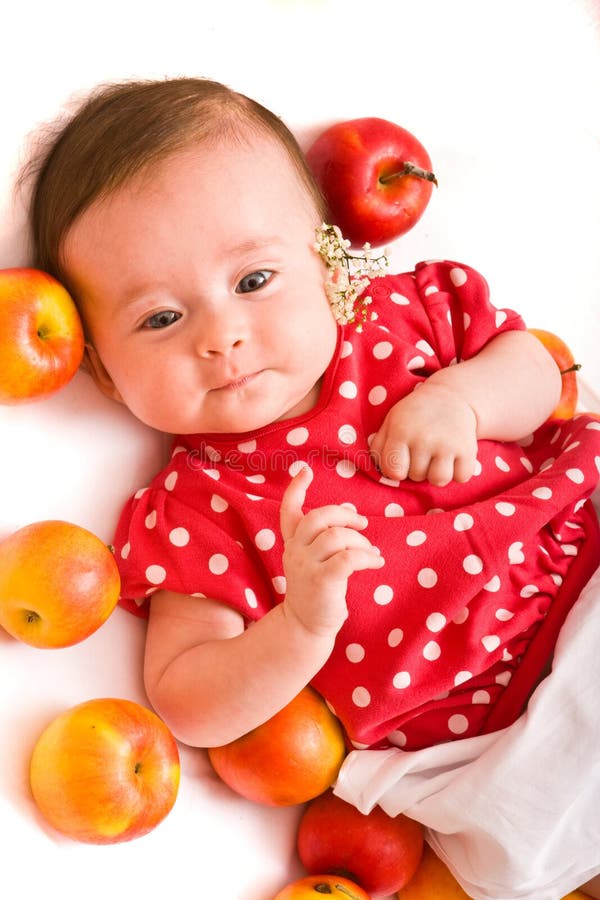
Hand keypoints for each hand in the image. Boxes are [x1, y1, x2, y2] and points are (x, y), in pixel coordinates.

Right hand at [280, 466, 383, 636]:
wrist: (305, 626)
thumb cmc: (315, 590)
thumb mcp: (310, 561)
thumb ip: (319, 540)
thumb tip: (351, 518)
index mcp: (293, 543)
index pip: (289, 511)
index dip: (296, 489)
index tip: (305, 471)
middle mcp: (295, 551)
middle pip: (319, 517)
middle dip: (345, 515)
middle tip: (363, 525)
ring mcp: (305, 566)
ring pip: (337, 536)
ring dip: (361, 540)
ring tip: (370, 552)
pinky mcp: (321, 581)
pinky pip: (348, 558)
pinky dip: (367, 556)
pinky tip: (375, 562)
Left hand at [370, 382, 477, 485]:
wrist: (450, 396)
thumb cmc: (414, 415)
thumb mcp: (391, 423)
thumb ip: (379, 447)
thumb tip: (380, 473)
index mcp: (400, 432)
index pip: (393, 472)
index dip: (397, 470)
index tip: (403, 460)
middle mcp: (423, 438)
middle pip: (416, 476)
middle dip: (418, 468)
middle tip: (424, 450)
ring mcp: (447, 444)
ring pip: (439, 480)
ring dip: (437, 473)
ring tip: (437, 458)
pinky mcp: (468, 448)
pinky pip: (461, 477)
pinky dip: (459, 471)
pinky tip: (454, 457)